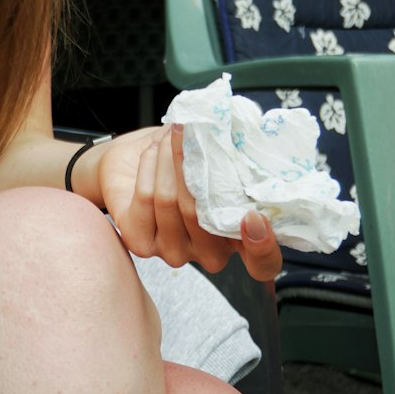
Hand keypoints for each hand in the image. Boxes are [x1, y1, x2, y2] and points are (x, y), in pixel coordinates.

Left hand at [97, 124, 283, 281]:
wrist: (131, 164)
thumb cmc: (181, 163)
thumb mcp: (215, 161)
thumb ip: (231, 164)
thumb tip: (235, 139)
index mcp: (237, 240)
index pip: (263, 263)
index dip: (263, 247)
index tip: (254, 217)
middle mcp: (209, 253)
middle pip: (204, 217)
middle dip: (194, 163)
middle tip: (191, 130)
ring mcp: (175, 252)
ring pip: (173, 202)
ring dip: (170, 159)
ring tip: (171, 135)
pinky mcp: (141, 242)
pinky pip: (148, 199)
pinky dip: (150, 167)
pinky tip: (153, 152)